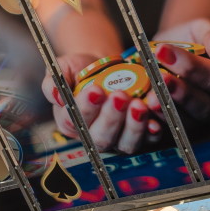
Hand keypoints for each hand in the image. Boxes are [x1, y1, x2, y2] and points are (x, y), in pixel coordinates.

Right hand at [41, 54, 158, 153]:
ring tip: (139, 105)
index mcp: (71, 123)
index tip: (95, 89)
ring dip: (134, 126)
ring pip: (125, 143)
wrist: (103, 67)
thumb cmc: (80, 70)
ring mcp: (118, 139)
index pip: (76, 121)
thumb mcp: (62, 69)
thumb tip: (55, 94)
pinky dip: (152, 133)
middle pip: (101, 137)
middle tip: (119, 95)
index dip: (86, 107)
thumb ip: (54, 79)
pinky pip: (148, 140)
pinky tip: (155, 121)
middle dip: (111, 117)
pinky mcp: (140, 135)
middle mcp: (94, 135)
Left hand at [147, 20, 209, 124]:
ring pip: (186, 122)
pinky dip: (154, 121)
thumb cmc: (190, 40)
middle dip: (180, 92)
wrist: (168, 52)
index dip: (192, 67)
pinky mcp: (178, 130)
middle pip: (203, 105)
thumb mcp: (201, 29)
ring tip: (150, 96)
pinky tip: (143, 109)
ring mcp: (198, 122)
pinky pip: (167, 130)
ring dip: (167, 109)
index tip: (165, 51)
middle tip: (160, 77)